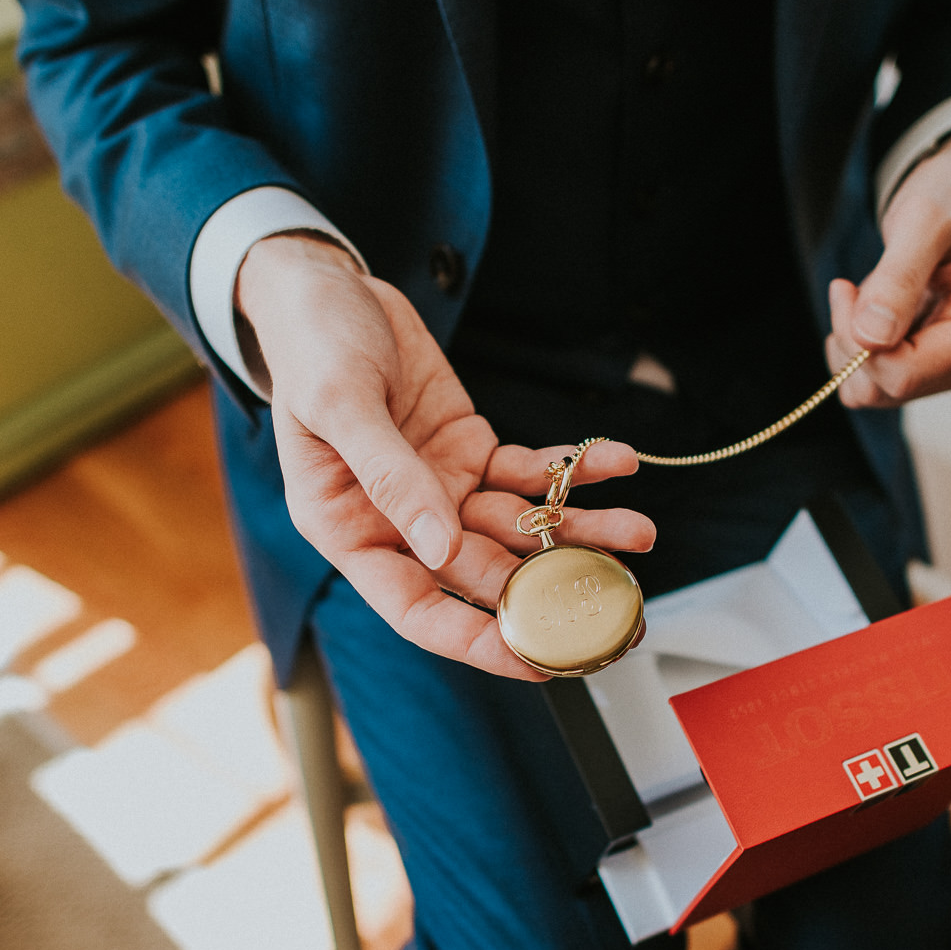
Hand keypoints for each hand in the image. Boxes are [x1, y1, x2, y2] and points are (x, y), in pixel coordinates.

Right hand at [236, 234, 654, 679]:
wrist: (327, 288)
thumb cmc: (311, 345)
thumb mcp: (338, 402)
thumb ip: (389, 475)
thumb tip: (439, 548)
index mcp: (348, 530)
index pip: (417, 609)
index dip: (476, 641)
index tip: (536, 661)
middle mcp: (399, 523)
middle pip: (485, 575)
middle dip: (551, 587)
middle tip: (615, 600)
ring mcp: (440, 490)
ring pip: (520, 526)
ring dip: (580, 529)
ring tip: (639, 531)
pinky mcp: (471, 452)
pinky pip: (529, 472)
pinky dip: (571, 470)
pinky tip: (616, 463)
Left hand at [827, 126, 950, 407]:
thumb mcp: (923, 219)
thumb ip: (898, 276)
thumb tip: (871, 339)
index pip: (906, 374)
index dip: (859, 343)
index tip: (843, 288)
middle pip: (892, 386)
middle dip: (855, 342)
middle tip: (849, 288)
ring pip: (882, 392)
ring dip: (855, 346)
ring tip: (864, 293)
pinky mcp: (944, 366)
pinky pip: (882, 383)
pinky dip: (862, 351)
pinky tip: (872, 310)